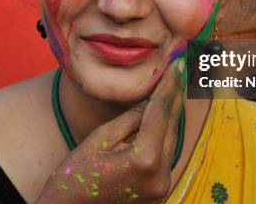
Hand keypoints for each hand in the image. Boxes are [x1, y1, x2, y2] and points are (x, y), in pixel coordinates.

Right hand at [37, 59, 185, 202]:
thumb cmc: (74, 178)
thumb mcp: (100, 139)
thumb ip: (130, 119)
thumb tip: (150, 100)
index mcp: (145, 159)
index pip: (161, 112)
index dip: (169, 85)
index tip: (178, 64)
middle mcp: (160, 175)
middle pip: (172, 126)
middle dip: (175, 97)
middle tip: (180, 70)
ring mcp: (162, 187)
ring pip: (172, 140)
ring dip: (172, 115)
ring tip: (174, 87)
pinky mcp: (158, 192)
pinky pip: (166, 155)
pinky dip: (165, 134)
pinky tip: (163, 116)